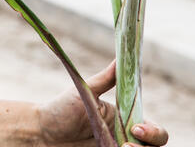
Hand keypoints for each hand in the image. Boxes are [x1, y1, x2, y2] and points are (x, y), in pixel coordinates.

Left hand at [36, 62, 168, 146]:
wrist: (39, 132)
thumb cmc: (61, 110)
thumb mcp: (86, 92)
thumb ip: (106, 79)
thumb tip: (120, 57)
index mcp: (125, 122)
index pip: (154, 131)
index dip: (153, 132)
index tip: (137, 128)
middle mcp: (124, 139)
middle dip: (149, 146)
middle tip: (127, 144)